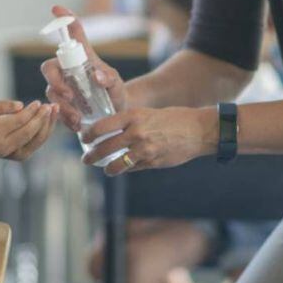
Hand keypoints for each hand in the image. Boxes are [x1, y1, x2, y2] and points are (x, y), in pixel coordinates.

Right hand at [0, 100, 58, 162]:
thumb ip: (1, 106)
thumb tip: (21, 105)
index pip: (19, 121)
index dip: (31, 112)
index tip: (39, 102)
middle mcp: (4, 147)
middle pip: (30, 132)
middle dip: (43, 118)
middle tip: (51, 106)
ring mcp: (10, 154)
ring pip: (35, 141)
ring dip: (47, 127)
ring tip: (54, 112)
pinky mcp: (15, 157)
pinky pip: (33, 145)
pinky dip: (43, 134)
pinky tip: (48, 122)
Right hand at [41, 5, 128, 131]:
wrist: (116, 115)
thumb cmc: (116, 92)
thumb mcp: (117, 84)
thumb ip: (110, 79)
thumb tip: (97, 76)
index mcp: (82, 58)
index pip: (73, 35)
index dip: (64, 20)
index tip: (57, 9)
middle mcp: (68, 71)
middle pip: (49, 68)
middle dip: (55, 80)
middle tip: (69, 94)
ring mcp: (62, 88)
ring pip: (50, 92)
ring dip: (62, 105)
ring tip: (78, 117)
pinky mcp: (61, 106)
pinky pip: (54, 111)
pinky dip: (64, 118)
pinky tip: (77, 125)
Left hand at [80, 106, 216, 176]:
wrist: (198, 130)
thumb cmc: (174, 118)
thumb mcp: (148, 113)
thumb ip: (130, 123)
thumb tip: (112, 132)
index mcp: (133, 116)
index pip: (102, 126)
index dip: (89, 134)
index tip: (84, 138)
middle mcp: (136, 133)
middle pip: (105, 147)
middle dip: (91, 156)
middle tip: (85, 159)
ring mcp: (144, 150)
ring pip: (116, 164)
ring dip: (107, 168)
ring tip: (105, 169)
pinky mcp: (152, 162)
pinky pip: (133, 168)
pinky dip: (127, 169)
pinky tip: (124, 168)